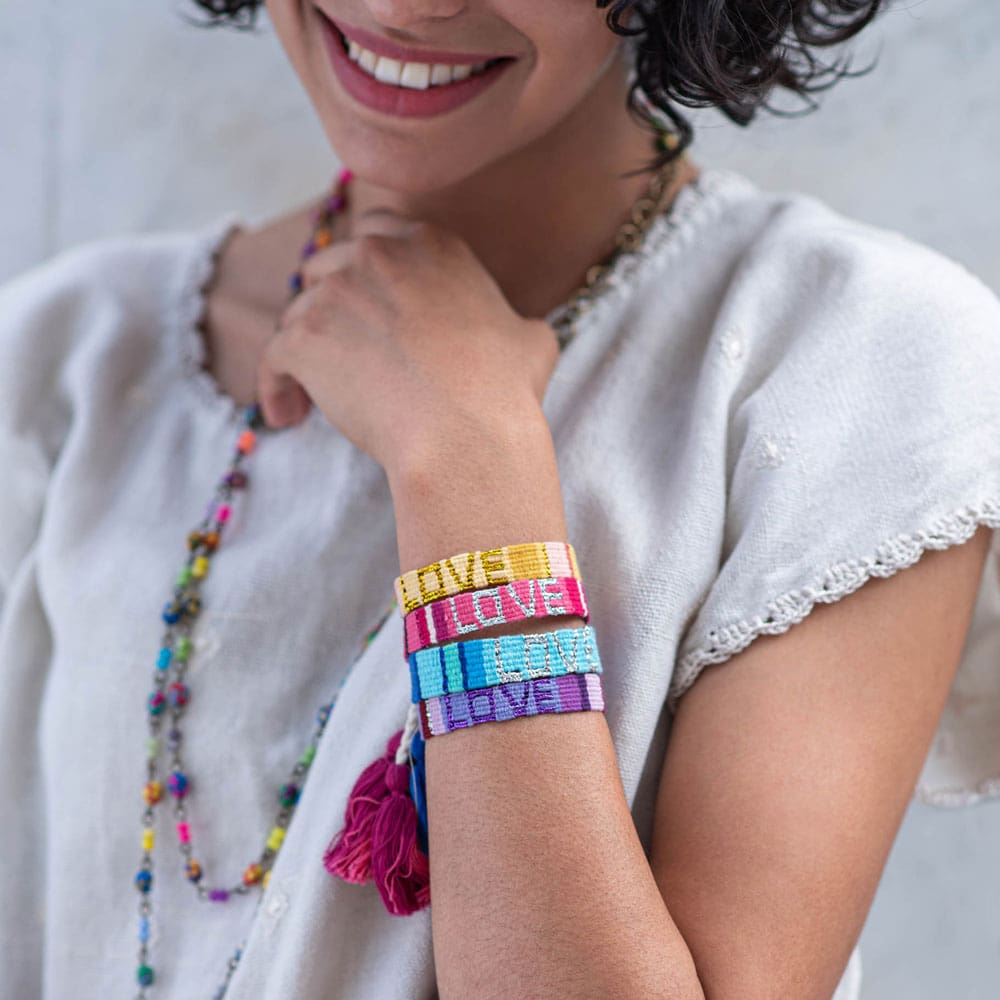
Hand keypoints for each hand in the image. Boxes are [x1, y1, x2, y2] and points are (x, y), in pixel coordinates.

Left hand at [256, 208, 560, 477]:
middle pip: (329, 267)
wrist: (467, 433)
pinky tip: (287, 415)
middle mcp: (379, 254)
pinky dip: (275, 386)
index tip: (365, 300)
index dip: (365, 267)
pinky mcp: (305, 337)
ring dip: (305, 348)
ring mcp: (337, 292)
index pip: (378, 231)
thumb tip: (518, 334)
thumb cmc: (504, 392)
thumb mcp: (531, 339)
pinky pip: (274, 358)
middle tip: (341, 349)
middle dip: (331, 305)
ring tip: (314, 396)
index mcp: (432, 244)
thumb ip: (512, 320)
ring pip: (298, 312)